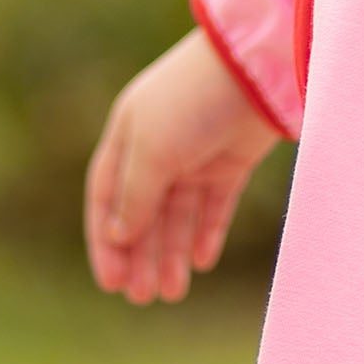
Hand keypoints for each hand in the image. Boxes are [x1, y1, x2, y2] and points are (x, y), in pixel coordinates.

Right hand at [85, 30, 281, 305]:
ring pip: (178, 214)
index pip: (106, 196)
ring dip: (171, 253)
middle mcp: (159, 145)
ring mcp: (198, 154)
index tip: (111, 283)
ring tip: (172, 292)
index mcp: (127, 135)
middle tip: (142, 298)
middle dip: (141, 256)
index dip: (105, 241)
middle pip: (143, 212)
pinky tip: (201, 262)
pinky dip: (207, 233)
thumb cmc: (193, 101)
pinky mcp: (234, 160)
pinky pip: (215, 206)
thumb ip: (135, 196)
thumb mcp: (153, 150)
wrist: (259, 66)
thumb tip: (118, 237)